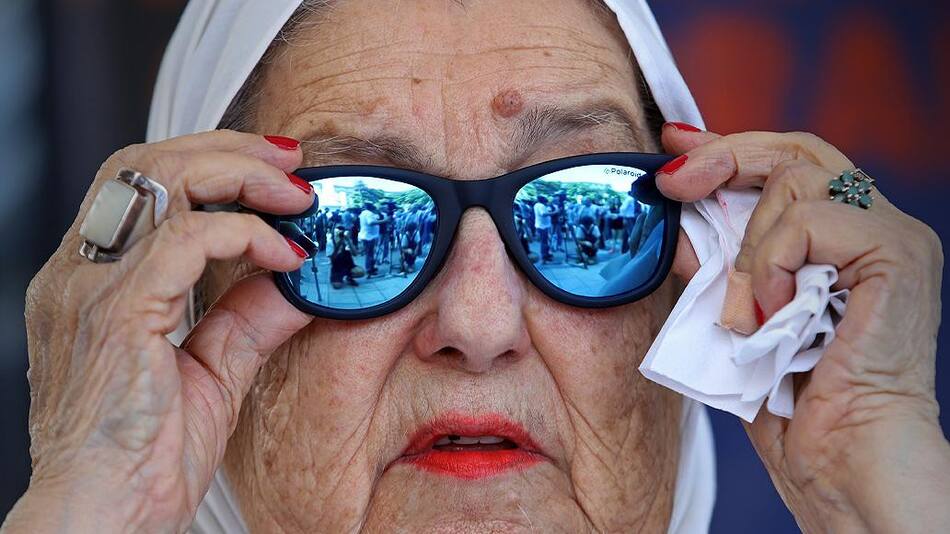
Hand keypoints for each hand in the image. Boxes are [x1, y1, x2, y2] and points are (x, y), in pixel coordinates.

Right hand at [5, 131, 313, 532]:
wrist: (107, 518)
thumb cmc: (146, 458)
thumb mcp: (212, 371)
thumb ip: (247, 318)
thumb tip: (295, 280)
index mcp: (93, 282)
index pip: (142, 185)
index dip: (212, 164)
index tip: (276, 178)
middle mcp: (80, 273)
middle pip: (147, 162)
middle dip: (230, 151)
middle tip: (293, 166)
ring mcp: (89, 288)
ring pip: (161, 179)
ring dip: (241, 176)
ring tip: (297, 198)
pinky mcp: (115, 312)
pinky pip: (185, 238)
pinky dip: (245, 234)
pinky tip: (285, 256)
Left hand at [662, 124, 949, 532]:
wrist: (840, 462)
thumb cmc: (792, 404)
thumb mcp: (736, 313)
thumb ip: (717, 265)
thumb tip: (677, 220)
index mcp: (842, 240)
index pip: (787, 164)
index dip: (726, 146)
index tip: (671, 145)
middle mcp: (874, 227)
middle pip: (796, 149)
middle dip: (721, 156)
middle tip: (672, 184)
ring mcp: (892, 236)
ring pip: (793, 182)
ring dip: (745, 249)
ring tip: (741, 313)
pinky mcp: (897, 253)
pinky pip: (807, 222)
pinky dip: (769, 266)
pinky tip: (769, 315)